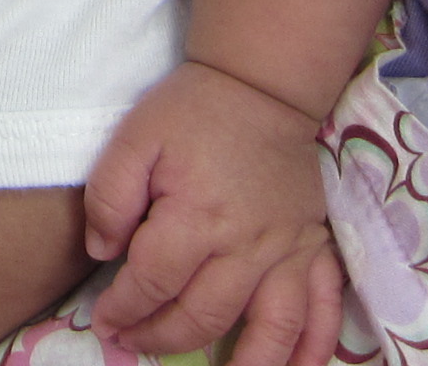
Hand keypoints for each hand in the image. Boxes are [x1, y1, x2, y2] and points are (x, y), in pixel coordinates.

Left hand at [80, 62, 339, 365]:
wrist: (262, 88)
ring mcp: (288, 252)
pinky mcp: (315, 250)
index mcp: (197, 216)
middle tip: (132, 340)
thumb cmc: (193, 112)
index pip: (152, 284)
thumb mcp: (134, 138)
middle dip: (159, 338)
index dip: (122, 308)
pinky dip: (312, 350)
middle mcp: (247, 245)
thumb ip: (108, 197)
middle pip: (201, 317)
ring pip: (268, 332)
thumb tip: (103, 252)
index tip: (105, 317)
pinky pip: (323, 313)